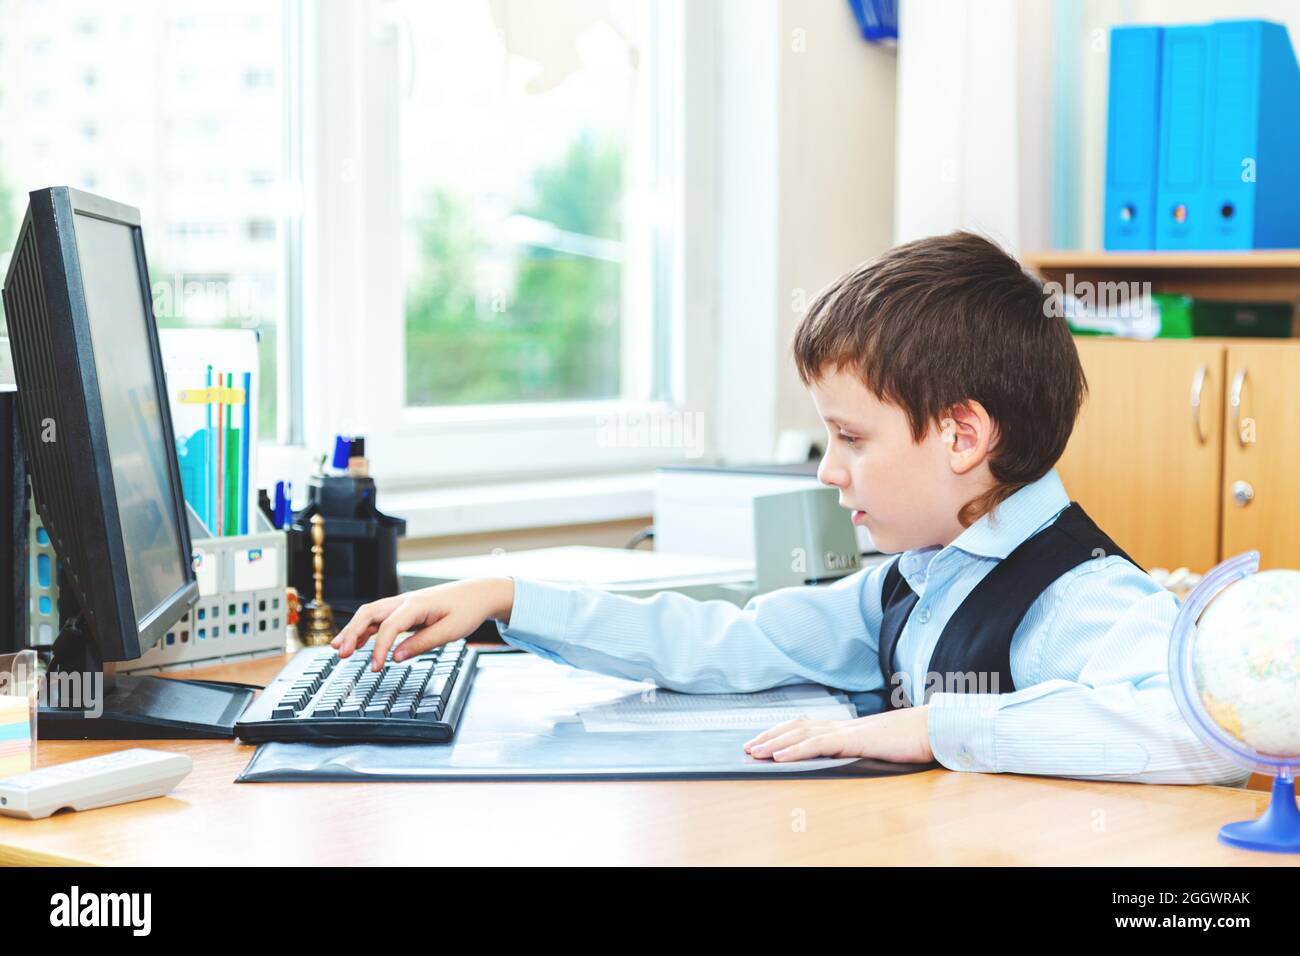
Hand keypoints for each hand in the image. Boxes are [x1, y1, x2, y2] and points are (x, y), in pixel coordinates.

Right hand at [331, 577, 514, 671]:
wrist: (478, 594)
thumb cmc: (467, 610)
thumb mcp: (450, 631)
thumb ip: (422, 644)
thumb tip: (396, 657)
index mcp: (417, 605)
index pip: (389, 627)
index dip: (378, 648)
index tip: (374, 667)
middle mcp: (405, 601)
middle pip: (369, 613)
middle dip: (352, 632)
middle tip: (340, 654)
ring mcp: (403, 603)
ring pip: (370, 613)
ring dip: (353, 629)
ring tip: (338, 649)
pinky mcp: (405, 609)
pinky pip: (379, 617)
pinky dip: (365, 628)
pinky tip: (356, 642)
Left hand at [743, 705, 932, 763]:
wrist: (934, 730)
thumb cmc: (909, 741)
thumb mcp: (877, 748)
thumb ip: (858, 750)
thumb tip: (844, 757)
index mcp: (846, 727)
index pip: (805, 726)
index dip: (782, 732)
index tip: (762, 741)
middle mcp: (842, 725)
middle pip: (796, 727)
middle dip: (769, 736)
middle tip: (747, 747)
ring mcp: (847, 731)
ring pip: (801, 734)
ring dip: (774, 742)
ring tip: (754, 752)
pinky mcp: (854, 740)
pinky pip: (819, 744)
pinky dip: (795, 749)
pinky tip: (779, 756)